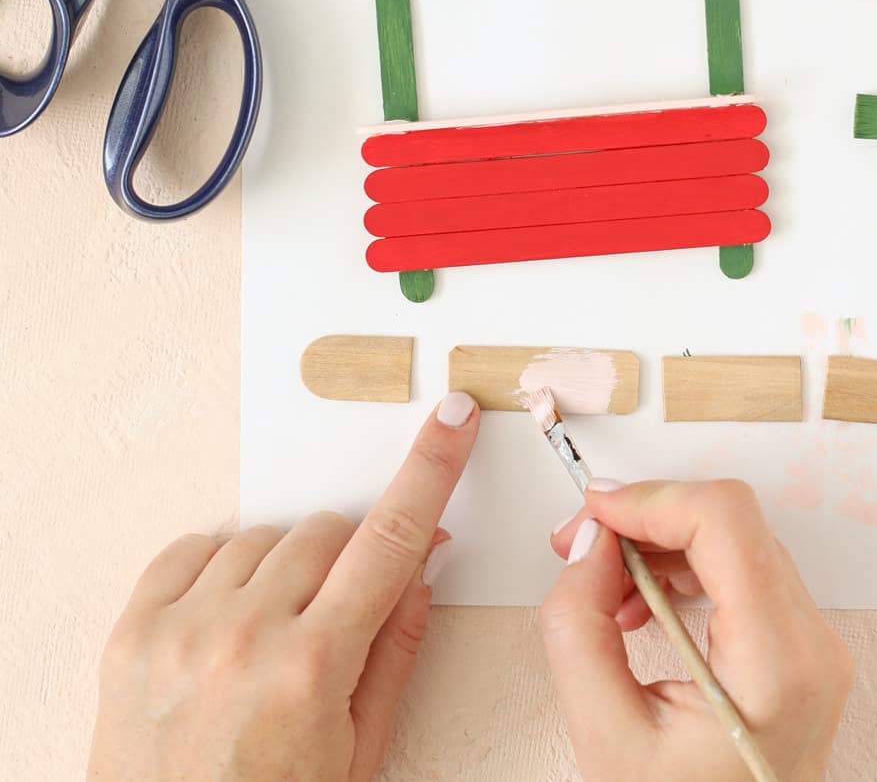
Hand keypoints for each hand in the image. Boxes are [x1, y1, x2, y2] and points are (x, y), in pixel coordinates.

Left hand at [87, 392, 479, 781]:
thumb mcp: (358, 752)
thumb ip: (395, 647)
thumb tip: (424, 560)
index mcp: (313, 669)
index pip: (390, 540)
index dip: (430, 470)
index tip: (452, 419)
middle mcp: (245, 639)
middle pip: (325, 531)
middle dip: (345, 561)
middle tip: (335, 618)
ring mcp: (181, 632)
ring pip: (262, 537)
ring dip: (281, 571)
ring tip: (272, 637)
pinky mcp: (132, 633)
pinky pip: (191, 549)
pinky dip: (217, 571)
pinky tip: (226, 620)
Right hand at [541, 479, 851, 781]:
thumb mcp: (606, 740)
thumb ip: (580, 628)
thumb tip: (589, 544)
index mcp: (778, 666)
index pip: (725, 521)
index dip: (650, 498)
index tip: (594, 511)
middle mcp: (813, 647)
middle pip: (730, 522)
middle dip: (647, 518)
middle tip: (582, 544)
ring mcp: (814, 648)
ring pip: (735, 539)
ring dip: (661, 544)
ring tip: (604, 589)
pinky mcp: (800, 651)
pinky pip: (743, 573)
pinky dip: (685, 571)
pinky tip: (640, 606)